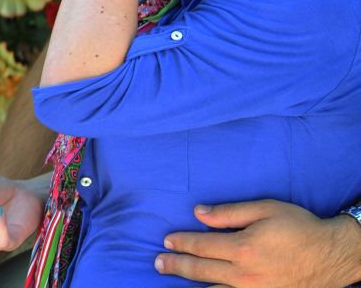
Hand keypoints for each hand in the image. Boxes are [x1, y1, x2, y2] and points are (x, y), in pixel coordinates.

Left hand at [157, 200, 360, 286]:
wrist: (333, 256)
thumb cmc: (300, 228)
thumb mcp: (265, 210)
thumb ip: (229, 213)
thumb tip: (198, 213)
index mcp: (243, 248)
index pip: (201, 246)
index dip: (182, 243)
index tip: (167, 241)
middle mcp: (245, 274)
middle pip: (201, 271)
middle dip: (177, 266)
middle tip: (158, 263)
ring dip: (189, 285)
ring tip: (172, 280)